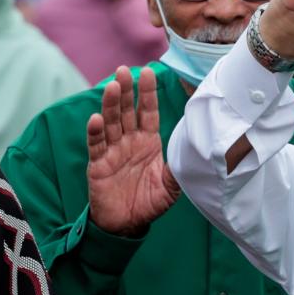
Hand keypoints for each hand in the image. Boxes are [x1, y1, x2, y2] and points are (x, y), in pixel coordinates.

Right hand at [87, 67, 179, 236]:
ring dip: (110, 105)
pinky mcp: (98, 165)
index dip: (148, 93)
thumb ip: (180, 168)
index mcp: (148, 141)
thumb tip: (198, 155)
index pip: (148, 112)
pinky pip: (96, 145)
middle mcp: (130, 141)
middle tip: (123, 71)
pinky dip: (96, 132)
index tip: (148, 72)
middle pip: (127, 111)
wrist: (127, 224)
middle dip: (126, 91)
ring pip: (111, 123)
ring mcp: (113, 151)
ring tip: (112, 86)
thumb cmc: (150, 201)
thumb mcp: (172, 185)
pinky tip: (97, 119)